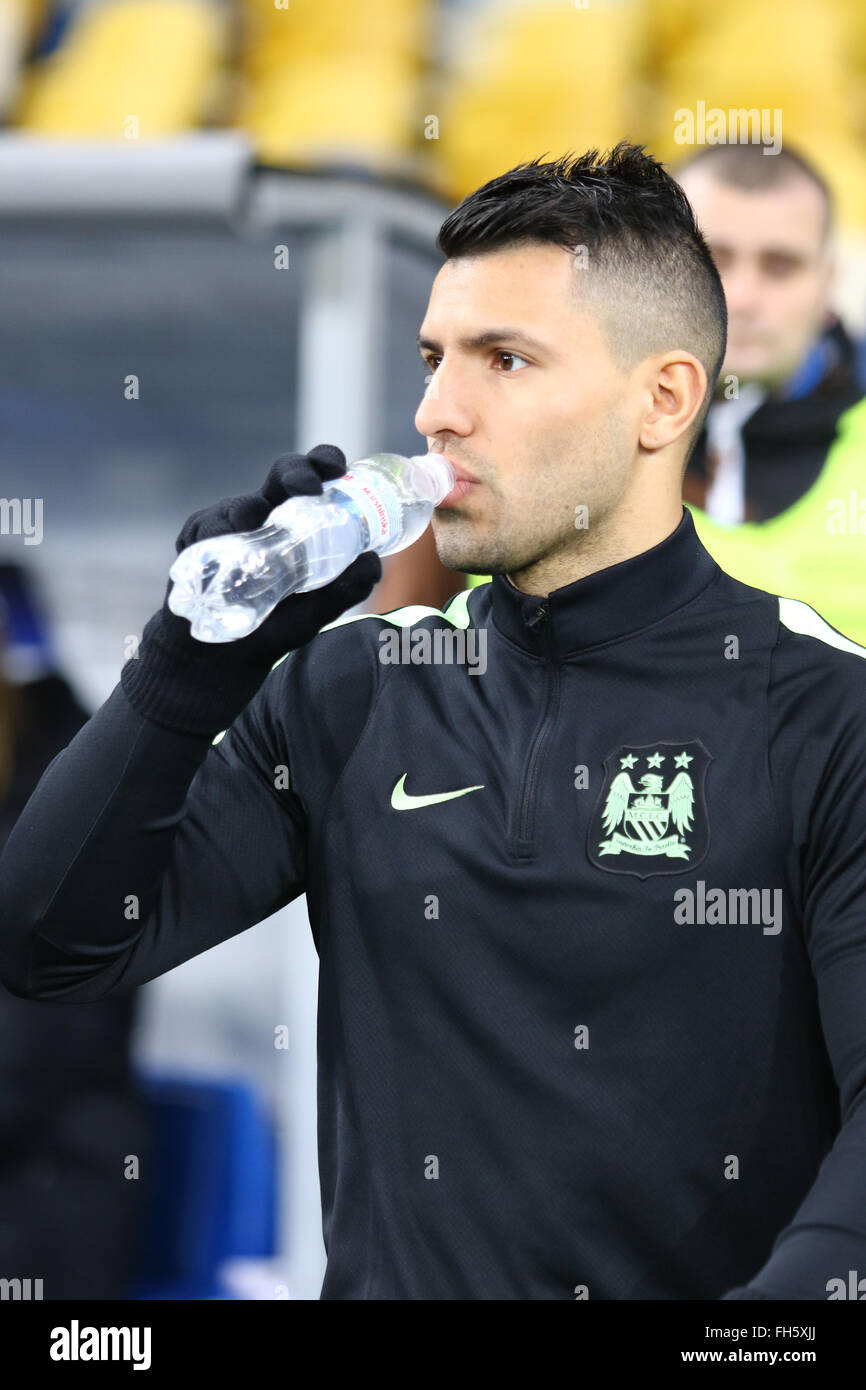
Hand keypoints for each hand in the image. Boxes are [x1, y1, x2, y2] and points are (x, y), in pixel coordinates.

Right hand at [121, 445, 381, 733]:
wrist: (222, 656)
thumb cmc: (272, 626)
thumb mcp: (316, 612)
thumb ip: (346, 589)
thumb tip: (374, 560)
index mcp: (299, 521)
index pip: (315, 478)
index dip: (324, 463)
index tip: (337, 469)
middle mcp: (267, 514)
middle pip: (282, 474)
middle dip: (296, 472)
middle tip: (309, 489)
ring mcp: (230, 524)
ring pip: (242, 504)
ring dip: (250, 512)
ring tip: (253, 526)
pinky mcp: (197, 539)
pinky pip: (206, 527)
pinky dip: (214, 534)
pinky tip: (217, 548)